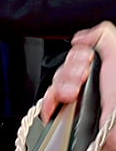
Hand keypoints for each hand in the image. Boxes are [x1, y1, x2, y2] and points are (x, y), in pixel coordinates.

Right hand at [39, 24, 115, 150]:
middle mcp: (89, 81)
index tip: (88, 62)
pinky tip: (57, 104)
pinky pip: (49, 105)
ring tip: (73, 95)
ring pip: (55, 85)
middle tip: (82, 79)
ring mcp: (79, 98)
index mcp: (101, 66)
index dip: (77, 56)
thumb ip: (102, 35)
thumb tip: (80, 36)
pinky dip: (49, 104)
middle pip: (64, 67)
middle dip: (69, 73)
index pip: (77, 53)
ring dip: (60, 89)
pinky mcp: (68, 115)